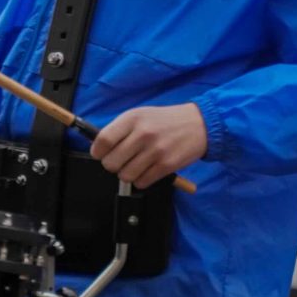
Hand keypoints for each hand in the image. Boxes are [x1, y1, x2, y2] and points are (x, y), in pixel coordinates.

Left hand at [90, 104, 207, 188]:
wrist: (199, 124)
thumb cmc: (165, 120)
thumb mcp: (140, 115)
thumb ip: (120, 129)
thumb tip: (99, 147)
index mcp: (132, 119)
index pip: (103, 141)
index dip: (97, 152)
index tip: (100, 154)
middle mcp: (143, 134)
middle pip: (111, 163)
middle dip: (113, 164)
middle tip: (121, 160)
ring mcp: (155, 151)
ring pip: (125, 175)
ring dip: (127, 173)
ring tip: (136, 164)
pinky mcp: (166, 166)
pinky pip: (141, 182)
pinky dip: (141, 179)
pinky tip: (147, 169)